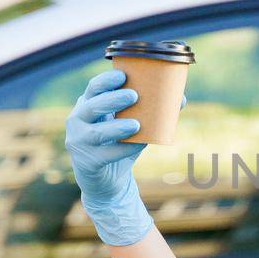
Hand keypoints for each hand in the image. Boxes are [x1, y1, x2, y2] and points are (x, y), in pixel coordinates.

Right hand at [63, 69, 185, 246]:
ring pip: (96, 133)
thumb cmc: (119, 145)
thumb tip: (181, 99)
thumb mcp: (132, 126)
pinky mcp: (87, 163)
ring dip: (116, 126)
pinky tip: (138, 144)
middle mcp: (77, 122)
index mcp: (87, 106)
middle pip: (91, 107)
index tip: (123, 75)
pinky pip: (106, 155)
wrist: (107, 182)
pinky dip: (123, 149)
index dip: (106, 81)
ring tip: (136, 124)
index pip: (92, 88)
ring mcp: (79, 143)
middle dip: (112, 100)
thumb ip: (150, 113)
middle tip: (134, 95)